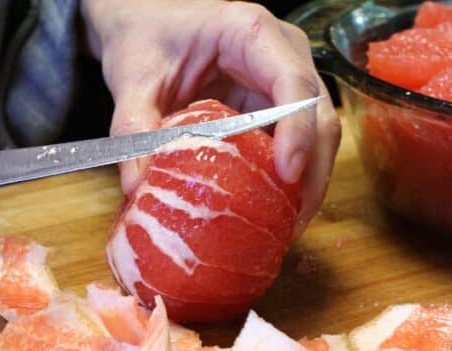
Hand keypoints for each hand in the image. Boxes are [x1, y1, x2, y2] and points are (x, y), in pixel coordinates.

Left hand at [80, 0, 340, 239]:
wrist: (145, 19)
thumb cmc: (145, 36)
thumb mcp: (132, 77)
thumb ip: (133, 126)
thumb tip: (139, 186)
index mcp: (249, 32)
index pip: (293, 81)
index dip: (298, 131)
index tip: (287, 175)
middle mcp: (282, 52)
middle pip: (319, 114)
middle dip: (312, 172)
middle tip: (290, 223)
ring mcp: (286, 78)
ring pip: (319, 133)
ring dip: (308, 183)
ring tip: (285, 228)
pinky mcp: (279, 105)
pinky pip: (298, 143)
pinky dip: (291, 180)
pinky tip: (274, 212)